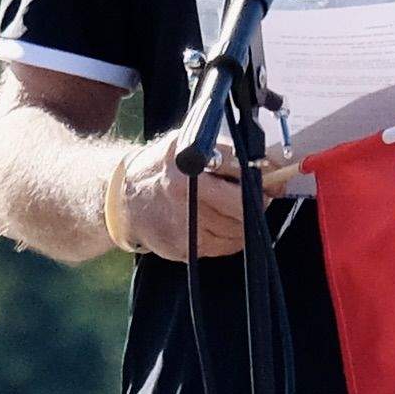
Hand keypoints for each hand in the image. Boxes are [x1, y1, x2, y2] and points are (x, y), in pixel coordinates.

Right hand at [112, 139, 261, 259]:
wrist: (124, 199)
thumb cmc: (160, 168)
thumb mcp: (186, 144)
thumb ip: (223, 151)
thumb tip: (266, 166)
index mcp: (188, 167)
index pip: (240, 177)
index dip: (262, 182)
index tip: (270, 182)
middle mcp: (185, 197)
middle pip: (242, 209)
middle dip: (257, 204)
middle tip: (259, 198)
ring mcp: (184, 226)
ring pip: (236, 232)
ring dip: (245, 223)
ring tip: (236, 210)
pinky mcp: (184, 248)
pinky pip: (223, 248)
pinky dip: (231, 238)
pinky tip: (222, 225)